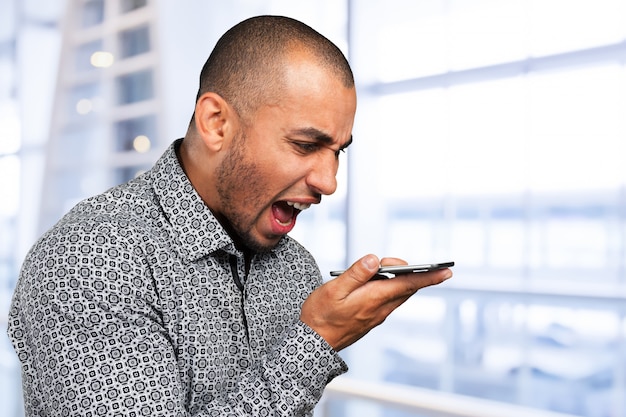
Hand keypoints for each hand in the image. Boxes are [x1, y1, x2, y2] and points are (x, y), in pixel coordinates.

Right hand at [300, 254, 452, 350]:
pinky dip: (389, 288)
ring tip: (386, 268)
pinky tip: (375, 283)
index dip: (428, 277)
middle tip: (400, 262)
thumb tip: (375, 259)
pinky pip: (387, 300)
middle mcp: (380, 309)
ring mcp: (376, 316)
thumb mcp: (334, 289)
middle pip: (405, 288)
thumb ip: (357, 273)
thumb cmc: (320, 315)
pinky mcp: (370, 319)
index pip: (407, 284)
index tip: (446, 271)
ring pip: (397, 294)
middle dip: (412, 273)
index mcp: (373, 298)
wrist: (312, 343)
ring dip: (400, 281)